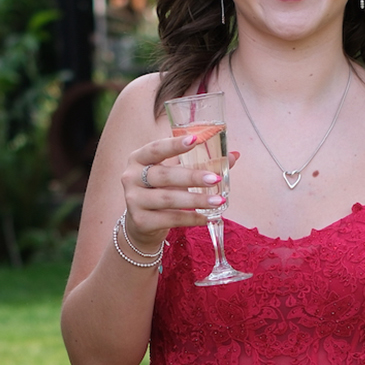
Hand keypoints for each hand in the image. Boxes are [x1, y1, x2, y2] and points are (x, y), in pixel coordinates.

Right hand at [120, 136, 240, 252]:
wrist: (141, 225)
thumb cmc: (161, 191)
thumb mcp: (175, 174)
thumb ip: (199, 163)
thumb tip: (234, 155)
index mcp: (138, 159)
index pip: (156, 148)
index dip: (175, 145)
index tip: (195, 139)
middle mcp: (131, 177)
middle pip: (164, 175)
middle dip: (192, 177)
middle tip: (215, 178)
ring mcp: (133, 200)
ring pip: (168, 198)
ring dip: (195, 200)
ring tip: (218, 201)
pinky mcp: (140, 221)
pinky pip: (170, 219)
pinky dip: (190, 218)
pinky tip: (206, 218)